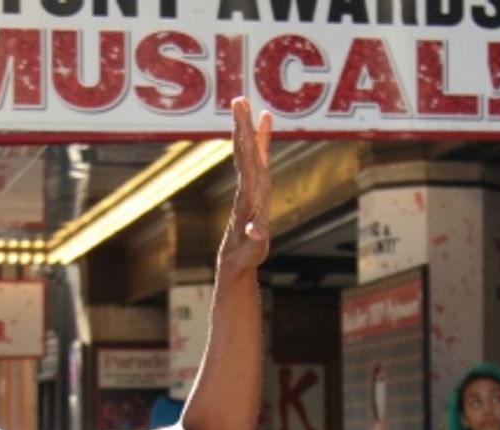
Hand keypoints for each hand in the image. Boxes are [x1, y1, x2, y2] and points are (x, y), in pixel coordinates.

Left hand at [218, 98, 271, 275]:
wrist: (235, 261)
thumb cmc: (246, 256)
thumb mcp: (254, 251)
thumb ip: (256, 239)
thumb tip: (256, 230)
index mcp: (249, 194)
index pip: (247, 160)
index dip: (245, 137)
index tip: (241, 116)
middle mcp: (248, 186)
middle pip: (244, 150)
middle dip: (242, 125)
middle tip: (238, 99)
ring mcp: (251, 186)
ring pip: (249, 151)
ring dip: (249, 128)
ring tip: (247, 104)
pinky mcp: (256, 189)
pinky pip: (259, 159)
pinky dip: (261, 140)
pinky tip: (264, 124)